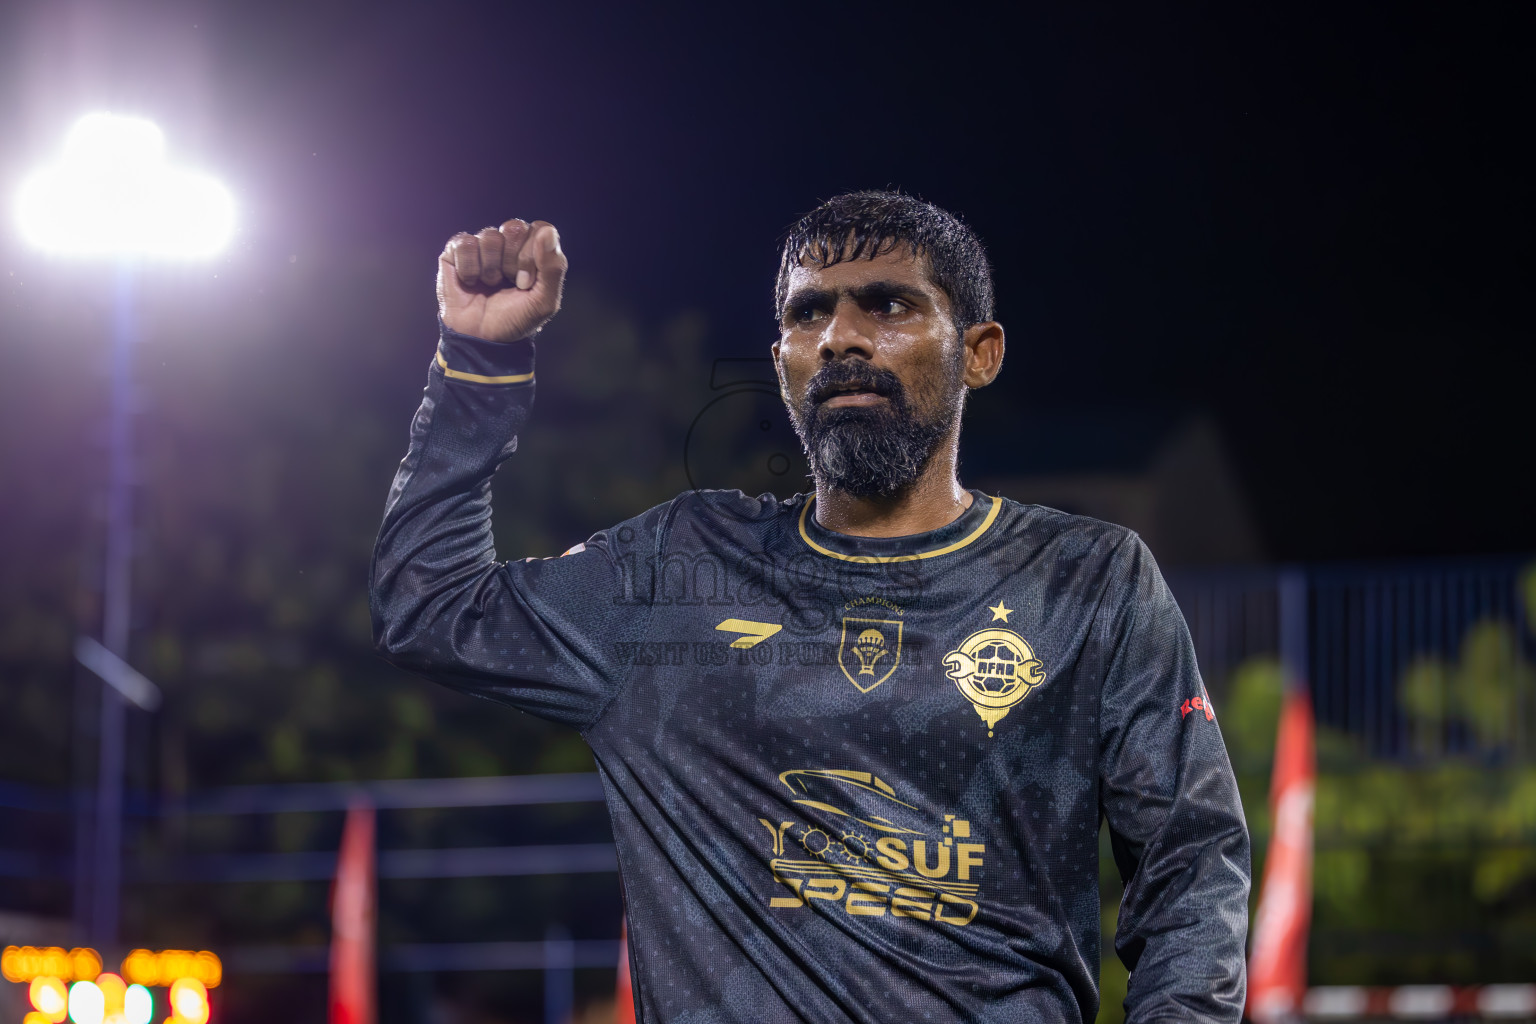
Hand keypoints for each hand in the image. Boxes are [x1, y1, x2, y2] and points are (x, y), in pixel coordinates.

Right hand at [437, 219, 567, 342]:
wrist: (483, 338)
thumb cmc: (516, 319)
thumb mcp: (545, 301)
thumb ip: (554, 268)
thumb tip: (547, 232)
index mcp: (534, 250)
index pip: (541, 229)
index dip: (533, 255)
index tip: (527, 282)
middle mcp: (509, 242)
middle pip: (515, 227)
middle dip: (513, 261)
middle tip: (510, 283)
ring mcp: (483, 245)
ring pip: (490, 236)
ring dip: (491, 268)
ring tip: (490, 285)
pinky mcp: (457, 251)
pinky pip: (465, 243)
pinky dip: (469, 268)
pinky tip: (470, 282)